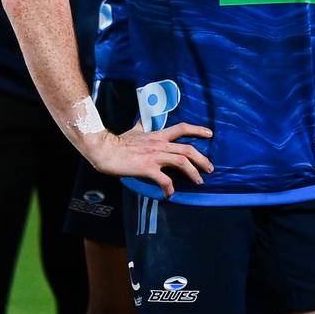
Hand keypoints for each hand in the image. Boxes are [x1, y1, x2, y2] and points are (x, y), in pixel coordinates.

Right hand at [86, 121, 213, 197]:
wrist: (104, 150)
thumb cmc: (118, 141)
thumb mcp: (134, 130)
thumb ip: (143, 126)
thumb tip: (144, 120)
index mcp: (158, 135)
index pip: (182, 128)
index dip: (197, 130)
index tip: (210, 134)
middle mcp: (160, 145)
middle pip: (187, 149)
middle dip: (202, 159)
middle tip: (210, 168)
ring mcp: (154, 156)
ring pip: (181, 162)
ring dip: (193, 172)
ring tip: (199, 181)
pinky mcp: (146, 168)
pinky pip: (164, 179)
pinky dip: (170, 187)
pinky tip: (170, 194)